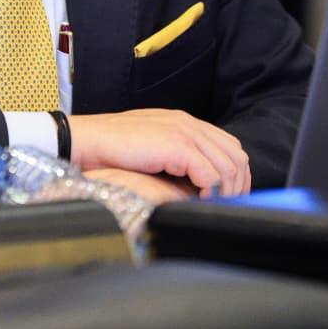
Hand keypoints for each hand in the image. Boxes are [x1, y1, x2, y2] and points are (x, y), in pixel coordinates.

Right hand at [69, 108, 250, 197]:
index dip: (235, 172)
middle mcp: (189, 124)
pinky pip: (210, 174)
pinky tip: (200, 200)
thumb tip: (192, 182)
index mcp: (184, 122)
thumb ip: (174, 155)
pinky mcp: (178, 146)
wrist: (89, 140)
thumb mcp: (152, 146)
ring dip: (226, 191)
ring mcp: (185, 133)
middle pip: (235, 155)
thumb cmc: (113, 148)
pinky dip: (211, 191)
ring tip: (213, 205)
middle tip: (228, 205)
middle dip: (237, 184)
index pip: (229, 145)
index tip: (229, 195)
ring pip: (228, 166)